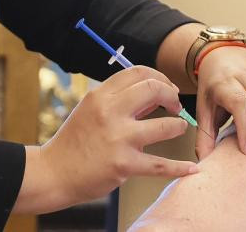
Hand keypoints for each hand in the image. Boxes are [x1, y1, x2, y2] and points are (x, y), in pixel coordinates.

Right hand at [15, 66, 198, 214]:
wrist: (53, 172)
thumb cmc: (75, 141)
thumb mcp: (91, 109)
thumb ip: (119, 100)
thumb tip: (154, 92)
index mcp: (100, 95)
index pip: (138, 73)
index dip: (159, 77)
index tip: (167, 88)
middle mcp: (110, 112)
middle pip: (154, 89)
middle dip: (172, 95)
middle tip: (176, 105)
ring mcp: (118, 138)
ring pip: (166, 125)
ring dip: (178, 126)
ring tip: (178, 128)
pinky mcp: (124, 165)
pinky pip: (160, 165)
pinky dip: (179, 167)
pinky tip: (191, 168)